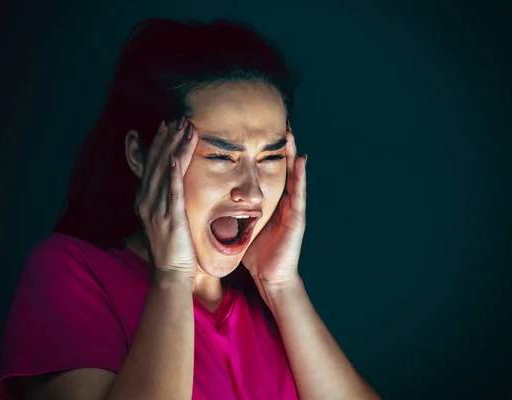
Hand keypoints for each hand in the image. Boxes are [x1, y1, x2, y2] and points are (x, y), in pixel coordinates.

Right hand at [134, 117, 198, 280]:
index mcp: (144, 199)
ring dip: (174, 148)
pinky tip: (176, 156)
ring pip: (164, 171)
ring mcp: (156, 209)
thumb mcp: (164, 217)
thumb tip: (173, 183)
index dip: (159, 143)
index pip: (150, 164)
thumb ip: (166, 199)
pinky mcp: (170, 218)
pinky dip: (173, 172)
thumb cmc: (172, 246)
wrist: (171, 272)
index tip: (167, 125)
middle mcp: (146, 201)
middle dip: (167, 139)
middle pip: (156, 163)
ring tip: (185, 128)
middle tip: (178, 118)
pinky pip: (171, 190)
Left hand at [242, 131, 307, 289]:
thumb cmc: (257, 256)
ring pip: (294, 176)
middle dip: (281, 149)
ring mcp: (293, 209)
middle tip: (279, 126)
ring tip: (290, 135)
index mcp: (270, 205)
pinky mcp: (297, 218)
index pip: (267, 175)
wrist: (270, 278)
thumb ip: (232, 215)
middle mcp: (284, 203)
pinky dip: (301, 176)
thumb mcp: (242, 228)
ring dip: (292, 155)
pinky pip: (299, 193)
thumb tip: (210, 205)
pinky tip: (301, 160)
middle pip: (283, 170)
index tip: (257, 136)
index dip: (264, 156)